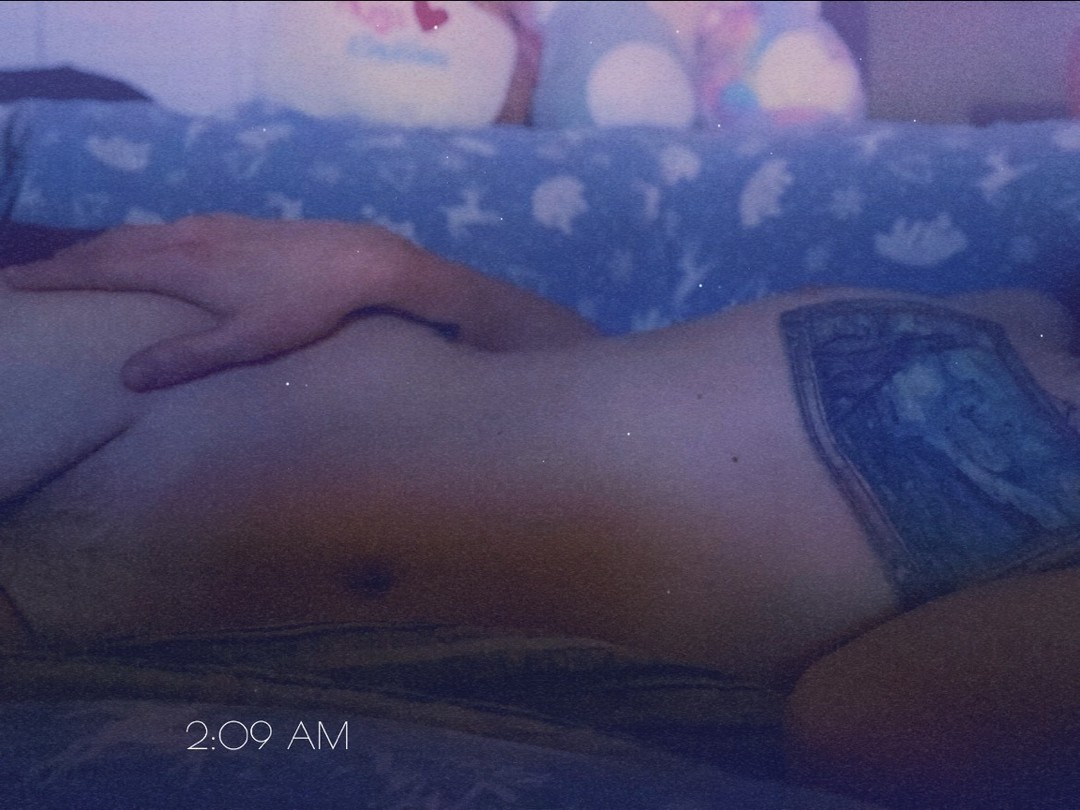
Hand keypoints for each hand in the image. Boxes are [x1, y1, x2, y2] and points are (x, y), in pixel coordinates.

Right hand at [2, 214, 410, 390]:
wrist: (361, 258)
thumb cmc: (306, 305)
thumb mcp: (247, 341)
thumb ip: (187, 357)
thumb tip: (126, 376)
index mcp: (181, 264)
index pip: (101, 267)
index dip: (55, 275)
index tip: (13, 283)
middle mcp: (187, 236)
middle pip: (113, 245)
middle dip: (68, 259)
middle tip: (29, 273)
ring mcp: (213, 225)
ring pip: (141, 233)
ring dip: (102, 247)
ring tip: (77, 261)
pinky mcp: (237, 224)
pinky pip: (167, 228)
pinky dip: (139, 239)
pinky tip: (150, 247)